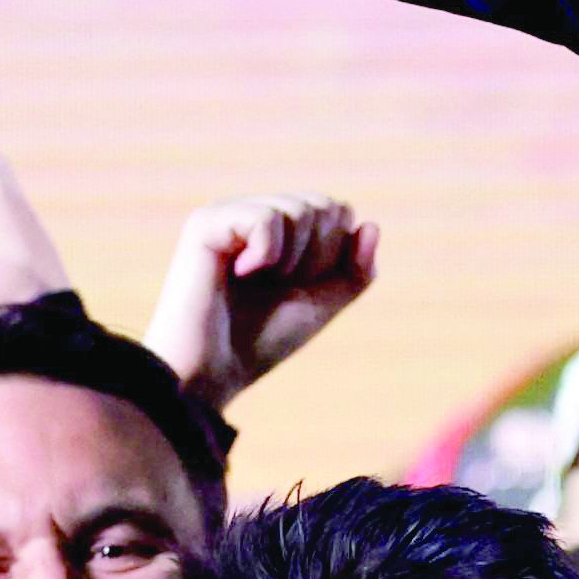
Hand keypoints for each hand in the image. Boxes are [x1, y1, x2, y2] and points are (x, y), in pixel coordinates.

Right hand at [147, 192, 378, 400]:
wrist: (212, 372)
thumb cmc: (260, 340)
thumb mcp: (322, 303)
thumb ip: (355, 269)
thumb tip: (371, 224)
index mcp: (282, 227)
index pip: (338, 212)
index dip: (333, 256)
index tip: (298, 287)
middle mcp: (255, 212)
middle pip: (324, 206)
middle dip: (316, 258)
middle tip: (276, 287)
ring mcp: (230, 213)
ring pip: (301, 209)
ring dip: (292, 261)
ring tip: (256, 283)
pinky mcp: (207, 221)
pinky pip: (267, 218)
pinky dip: (266, 254)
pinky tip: (239, 273)